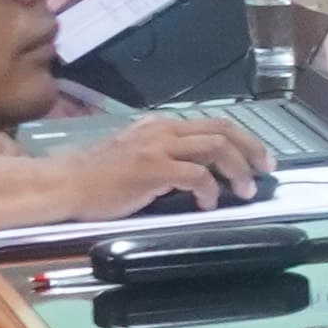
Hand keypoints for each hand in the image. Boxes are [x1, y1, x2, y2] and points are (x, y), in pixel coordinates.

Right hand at [69, 110, 267, 215]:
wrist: (61, 184)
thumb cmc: (94, 178)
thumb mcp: (134, 155)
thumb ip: (164, 155)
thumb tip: (198, 170)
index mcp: (159, 126)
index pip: (212, 123)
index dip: (243, 139)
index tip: (258, 157)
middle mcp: (162, 130)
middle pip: (223, 129)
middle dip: (251, 148)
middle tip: (265, 169)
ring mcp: (157, 147)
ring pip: (216, 147)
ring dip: (237, 169)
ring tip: (245, 191)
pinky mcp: (151, 169)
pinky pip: (196, 175)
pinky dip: (210, 189)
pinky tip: (209, 203)